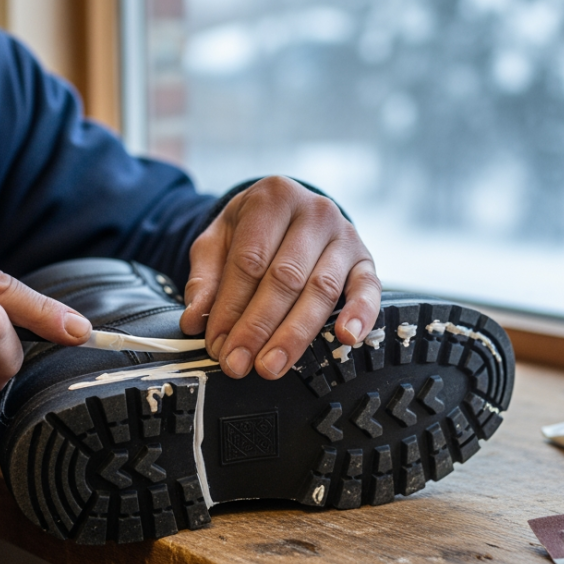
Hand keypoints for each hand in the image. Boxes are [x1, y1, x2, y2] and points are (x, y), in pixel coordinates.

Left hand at [179, 177, 380, 379]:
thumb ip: (204, 278)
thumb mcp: (217, 241)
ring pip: (321, 290)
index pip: (249, 260)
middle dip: (258, 327)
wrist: (290, 210)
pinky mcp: (365, 259)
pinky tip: (346, 337)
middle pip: (285, 277)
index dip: (230, 307)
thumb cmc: (251, 229)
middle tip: (238, 363)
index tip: (216, 343)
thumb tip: (194, 319)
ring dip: (295, 334)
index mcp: (273, 199)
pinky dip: (360, 314)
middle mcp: (313, 212)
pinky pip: (368, 289)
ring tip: (271, 365)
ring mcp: (344, 235)